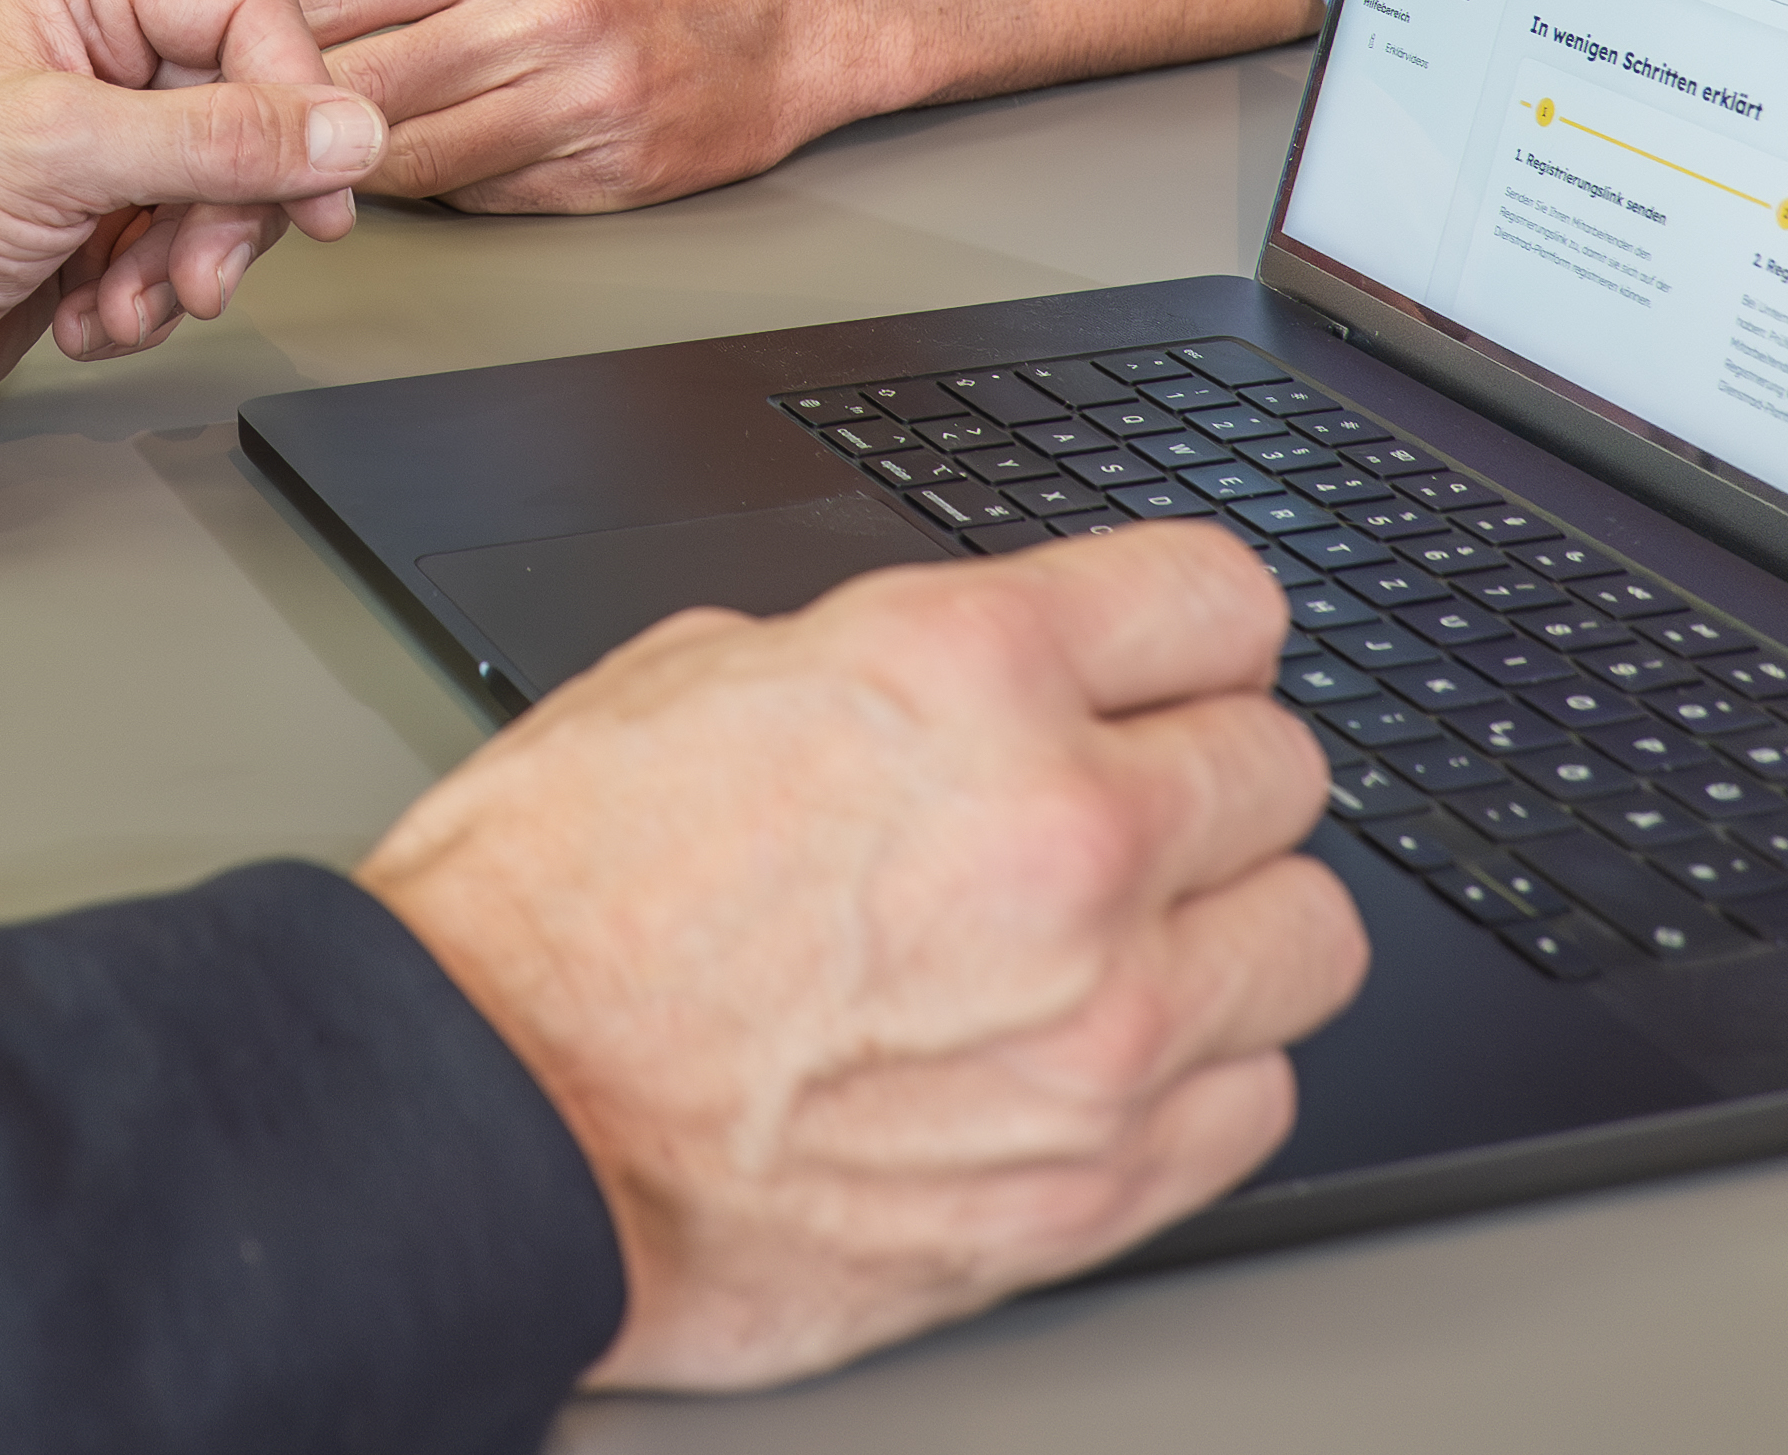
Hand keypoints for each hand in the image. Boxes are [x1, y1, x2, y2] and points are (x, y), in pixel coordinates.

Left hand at [0, 0, 384, 429]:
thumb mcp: (63, 153)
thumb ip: (216, 140)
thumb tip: (349, 130)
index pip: (250, 12)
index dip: (298, 100)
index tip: (322, 189)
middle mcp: (104, 45)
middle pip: (252, 112)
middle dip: (229, 212)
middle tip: (199, 277)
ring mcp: (110, 132)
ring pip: (229, 193)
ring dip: (186, 268)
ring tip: (125, 306)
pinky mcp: (110, 211)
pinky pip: (190, 248)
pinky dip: (152, 299)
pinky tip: (94, 316)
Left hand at [260, 0, 840, 210]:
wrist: (788, 13)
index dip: (251, 39)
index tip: (213, 59)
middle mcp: (537, 10)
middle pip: (353, 84)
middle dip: (281, 115)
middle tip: (233, 130)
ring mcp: (576, 100)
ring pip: (401, 157)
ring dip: (340, 167)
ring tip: (306, 159)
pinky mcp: (603, 176)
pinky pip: (472, 197)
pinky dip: (428, 188)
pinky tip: (407, 172)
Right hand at [360, 524, 1367, 1391]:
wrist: (479, 1122)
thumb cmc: (552, 905)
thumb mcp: (704, 670)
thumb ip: (903, 663)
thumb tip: (999, 674)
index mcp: (966, 673)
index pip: (1226, 600)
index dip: (1187, 631)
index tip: (1172, 663)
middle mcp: (1062, 838)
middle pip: (1285, 769)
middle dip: (1202, 774)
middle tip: (1119, 805)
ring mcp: (1098, 1031)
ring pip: (1308, 938)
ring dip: (1226, 929)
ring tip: (1124, 941)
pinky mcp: (1092, 1186)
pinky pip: (1258, 1099)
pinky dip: (1198, 1076)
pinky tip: (1093, 1056)